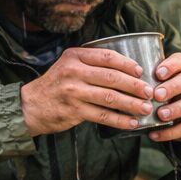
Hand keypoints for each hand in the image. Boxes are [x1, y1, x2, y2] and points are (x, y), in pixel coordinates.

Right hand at [20, 46, 154, 136]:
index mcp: (75, 56)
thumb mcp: (69, 66)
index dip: (128, 64)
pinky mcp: (74, 110)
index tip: (142, 72)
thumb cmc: (56, 85)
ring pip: (110, 97)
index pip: (107, 56)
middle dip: (135, 85)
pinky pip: (103, 116)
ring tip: (146, 108)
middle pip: (112, 77)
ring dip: (132, 104)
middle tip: (150, 92)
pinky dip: (120, 120)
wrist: (30, 106)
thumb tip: (128, 70)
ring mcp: (73, 91)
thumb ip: (91, 64)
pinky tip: (132, 123)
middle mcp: (73, 71)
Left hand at [146, 52, 180, 141]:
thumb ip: (143, 78)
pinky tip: (156, 134)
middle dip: (173, 88)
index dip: (171, 66)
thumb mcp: (155, 78)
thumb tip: (116, 80)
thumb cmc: (162, 88)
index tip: (158, 73)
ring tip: (160, 115)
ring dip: (175, 109)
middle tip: (157, 95)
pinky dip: (172, 132)